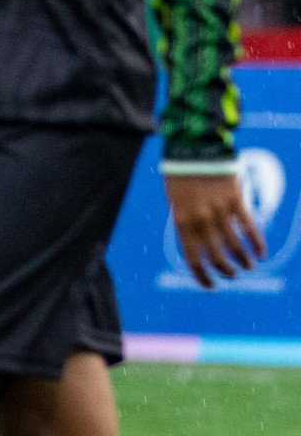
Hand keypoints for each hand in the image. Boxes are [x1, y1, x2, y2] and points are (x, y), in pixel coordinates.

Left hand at [164, 173, 266, 287]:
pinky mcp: (235, 200)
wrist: (193, 149)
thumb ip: (185, 222)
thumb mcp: (174, 202)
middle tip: (232, 276)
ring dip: (242, 259)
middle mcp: (201, 220)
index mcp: (182, 222)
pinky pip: (249, 226)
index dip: (202, 275)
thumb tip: (196, 243)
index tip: (210, 285)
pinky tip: (261, 253)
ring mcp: (219, 211)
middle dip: (225, 270)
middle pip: (216, 255)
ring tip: (248, 267)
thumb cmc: (180, 176)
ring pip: (234, 244)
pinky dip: (256, 242)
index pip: (192, 258)